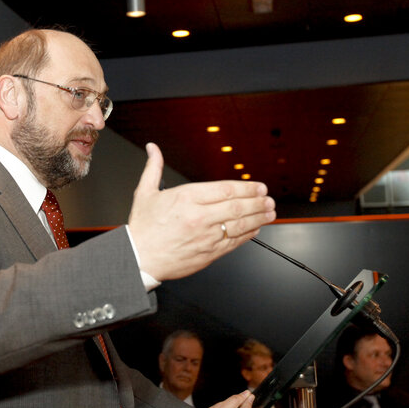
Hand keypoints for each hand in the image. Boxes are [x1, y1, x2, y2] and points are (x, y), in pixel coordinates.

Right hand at [128, 143, 275, 281]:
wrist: (139, 258)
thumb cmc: (143, 228)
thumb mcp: (145, 193)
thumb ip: (153, 168)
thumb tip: (153, 149)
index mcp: (186, 198)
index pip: (225, 190)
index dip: (247, 187)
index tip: (258, 187)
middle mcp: (199, 217)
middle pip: (237, 207)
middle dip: (257, 202)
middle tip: (269, 199)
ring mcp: (206, 236)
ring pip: (240, 225)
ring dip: (258, 218)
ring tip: (270, 212)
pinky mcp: (209, 253)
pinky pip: (234, 242)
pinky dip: (248, 235)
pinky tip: (256, 229)